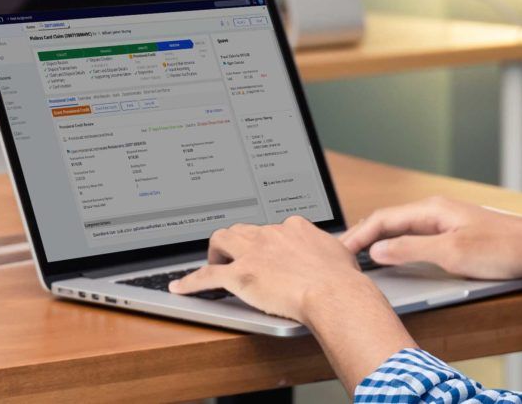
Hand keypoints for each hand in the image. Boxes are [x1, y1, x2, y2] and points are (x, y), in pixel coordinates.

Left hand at [169, 216, 389, 325]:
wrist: (334, 293)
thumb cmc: (341, 280)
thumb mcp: (340, 254)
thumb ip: (329, 251)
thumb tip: (335, 255)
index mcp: (293, 227)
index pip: (271, 228)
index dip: (264, 241)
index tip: (263, 250)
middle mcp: (270, 234)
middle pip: (242, 229)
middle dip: (235, 241)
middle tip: (234, 255)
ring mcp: (253, 253)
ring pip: (221, 241)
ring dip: (214, 251)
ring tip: (212, 262)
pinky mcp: (239, 275)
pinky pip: (206, 276)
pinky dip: (190, 282)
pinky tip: (179, 287)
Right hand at [342, 196, 521, 287]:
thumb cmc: (504, 249)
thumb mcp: (451, 253)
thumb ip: (411, 250)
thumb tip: (378, 250)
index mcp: (432, 209)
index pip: (382, 218)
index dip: (357, 235)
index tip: (339, 252)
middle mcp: (438, 211)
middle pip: (390, 222)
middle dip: (364, 236)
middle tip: (343, 256)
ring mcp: (448, 222)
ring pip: (403, 230)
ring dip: (381, 242)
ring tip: (363, 259)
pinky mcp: (457, 235)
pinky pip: (417, 238)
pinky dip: (399, 247)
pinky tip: (397, 260)